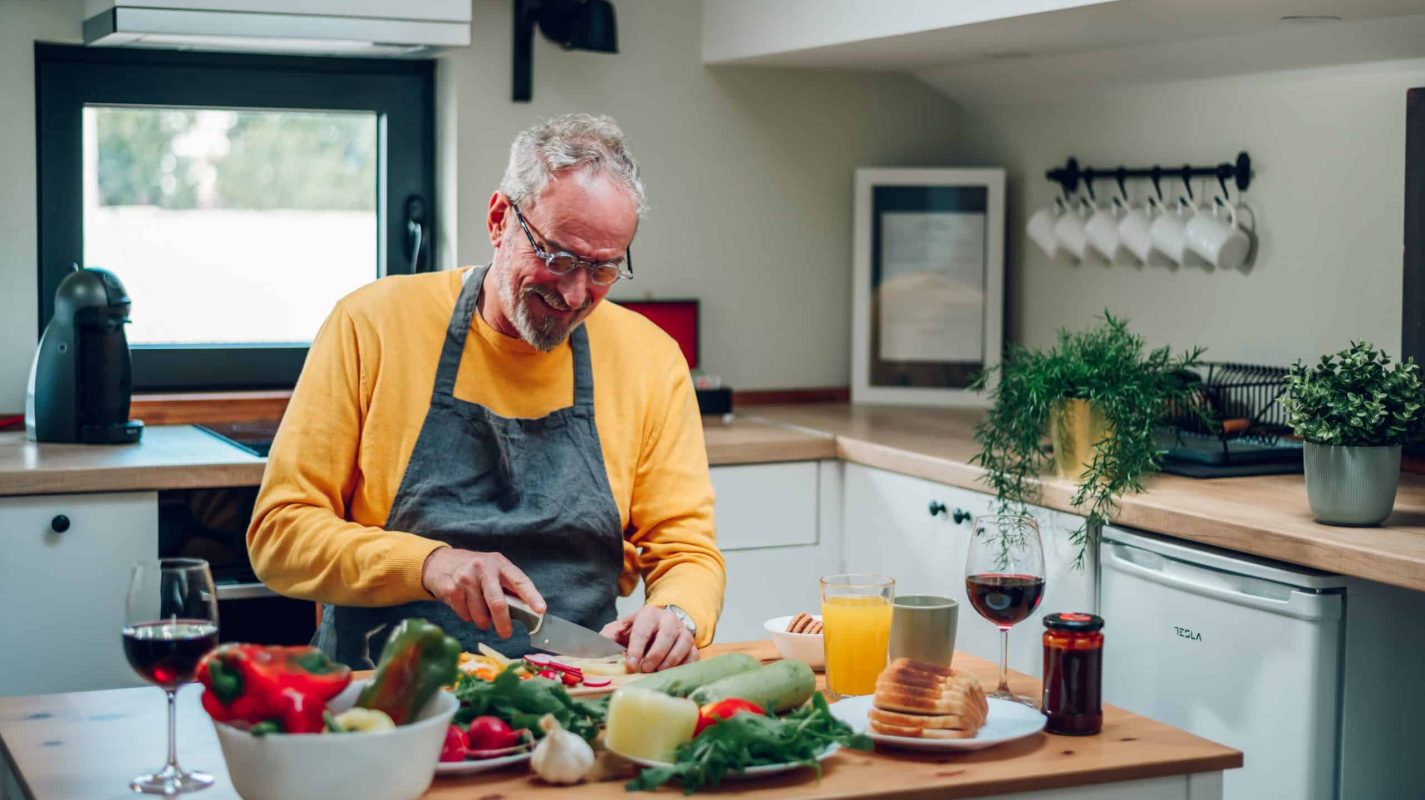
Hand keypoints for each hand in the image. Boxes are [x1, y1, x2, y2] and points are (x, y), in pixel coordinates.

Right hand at [421, 548, 545, 638]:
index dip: (532, 596)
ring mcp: (465, 577)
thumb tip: (527, 611)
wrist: (440, 562)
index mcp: (500, 563)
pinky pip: (465, 615)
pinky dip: (468, 617)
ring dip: (483, 622)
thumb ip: (508, 588)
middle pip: (497, 603)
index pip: (519, 581)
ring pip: (480, 614)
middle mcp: (483, 568)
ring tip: (481, 615)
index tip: (540, 610)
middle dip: (503, 623)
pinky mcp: (450, 588)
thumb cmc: (474, 570)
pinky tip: (466, 606)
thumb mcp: (494, 571)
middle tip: (505, 633)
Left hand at [601, 605, 698, 672]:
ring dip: (670, 661)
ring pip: (683, 645)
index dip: (636, 649)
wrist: (661, 625)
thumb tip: (597, 648)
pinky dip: (683, 666)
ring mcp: (683, 632)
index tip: (631, 665)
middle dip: (655, 655)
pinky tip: (671, 673)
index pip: (643, 630)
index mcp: (649, 614)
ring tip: (657, 672)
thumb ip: (609, 637)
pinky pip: (693, 656)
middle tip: (645, 669)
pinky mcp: (693, 645)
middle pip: (666, 636)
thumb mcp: (620, 629)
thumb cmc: (637, 631)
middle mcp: (669, 620)